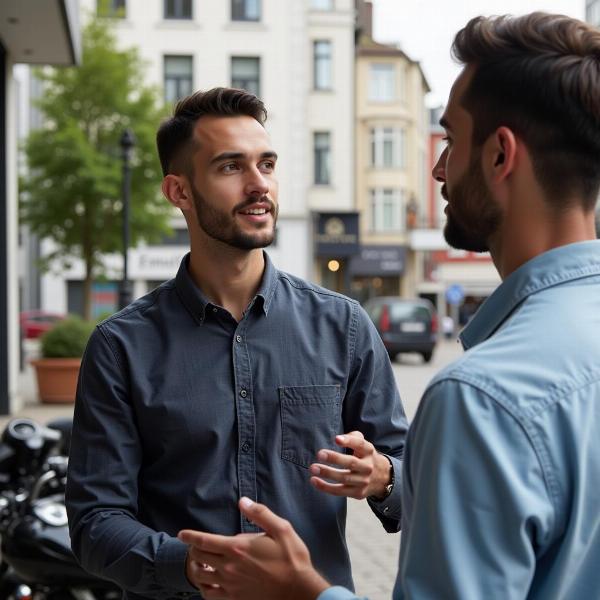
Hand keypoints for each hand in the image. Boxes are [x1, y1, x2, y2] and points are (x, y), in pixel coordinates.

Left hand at [178, 498, 329, 599]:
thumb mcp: (281, 528)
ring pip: (200, 577)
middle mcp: (229, 567)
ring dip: (196, 568)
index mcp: (238, 548)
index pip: (204, 541)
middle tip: (196, 545)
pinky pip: (209, 595)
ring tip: (200, 563)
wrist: (298, 591)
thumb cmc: (291, 558)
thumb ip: (260, 513)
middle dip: (194, 550)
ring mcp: (230, 585)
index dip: (190, 536)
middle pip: (199, 558)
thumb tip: (243, 501)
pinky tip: (209, 582)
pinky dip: (204, 588)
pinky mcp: (235, 599)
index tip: (182, 534)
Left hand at [309, 431, 391, 499]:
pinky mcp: (357, 493)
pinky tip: (314, 480)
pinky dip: (326, 487)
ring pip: (344, 478)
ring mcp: (363, 481)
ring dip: (327, 473)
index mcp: (369, 451)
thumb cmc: (365, 457)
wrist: (382, 478)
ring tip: (313, 468)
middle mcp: (368, 466)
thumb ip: (353, 437)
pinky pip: (339, 491)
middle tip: (320, 453)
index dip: (349, 441)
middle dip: (335, 458)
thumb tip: (338, 438)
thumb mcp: (364, 445)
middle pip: (351, 462)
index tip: (336, 439)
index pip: (360, 444)